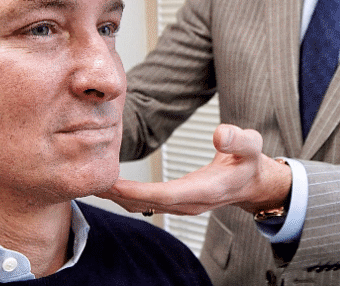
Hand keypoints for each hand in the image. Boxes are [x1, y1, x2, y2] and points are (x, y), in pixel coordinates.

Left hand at [98, 124, 291, 216]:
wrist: (252, 183)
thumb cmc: (248, 162)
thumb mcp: (251, 146)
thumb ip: (238, 140)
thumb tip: (221, 134)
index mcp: (204, 190)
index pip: (165, 194)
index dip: (138, 191)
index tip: (113, 184)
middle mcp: (188, 203)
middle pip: (145, 203)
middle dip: (116, 194)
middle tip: (87, 180)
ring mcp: (180, 205)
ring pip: (141, 205)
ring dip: (116, 196)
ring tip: (90, 181)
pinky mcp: (174, 202)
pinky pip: (144, 203)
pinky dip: (125, 195)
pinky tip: (110, 184)